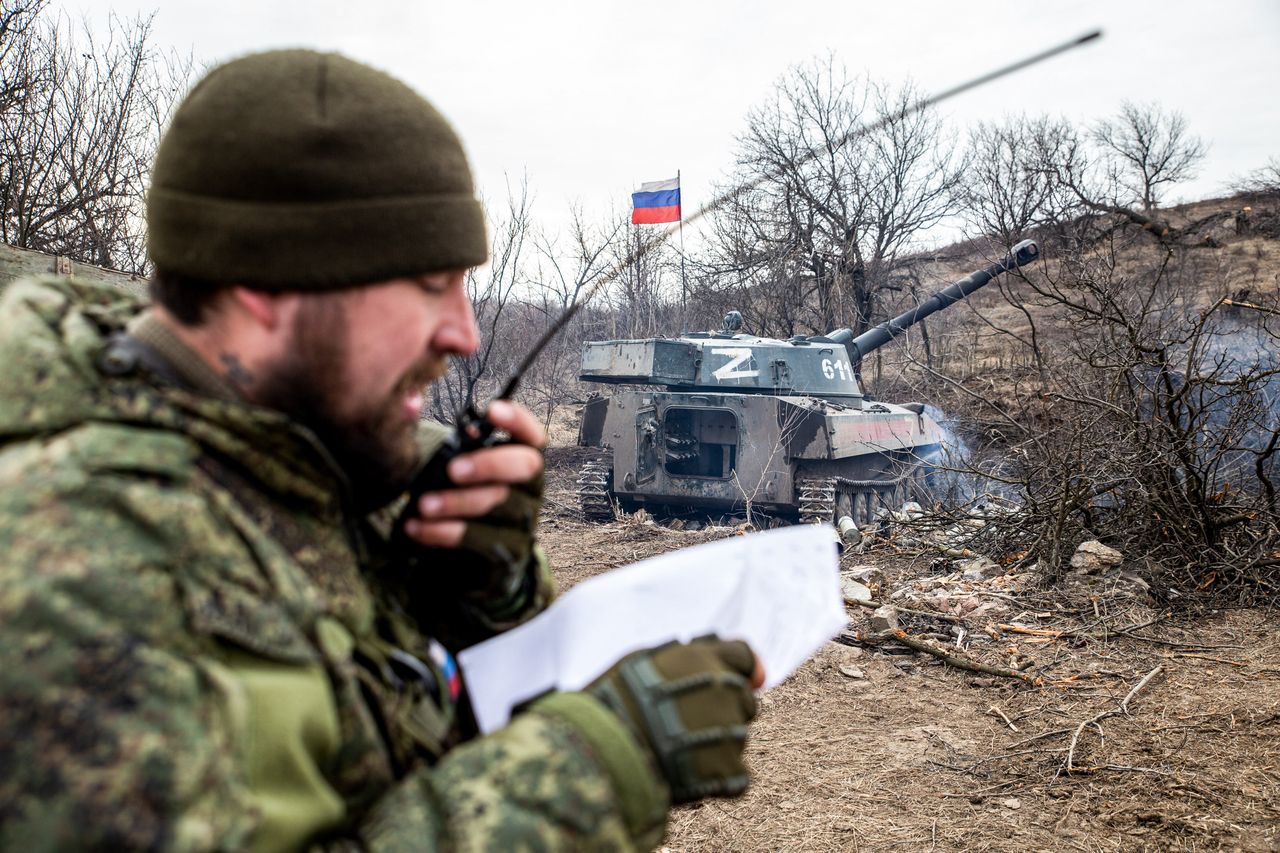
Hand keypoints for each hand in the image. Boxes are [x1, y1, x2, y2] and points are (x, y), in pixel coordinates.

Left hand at [401, 400, 545, 597]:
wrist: (468, 569)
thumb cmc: (461, 506)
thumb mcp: (458, 474)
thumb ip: (450, 446)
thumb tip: (428, 411)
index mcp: (522, 464)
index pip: (533, 436)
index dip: (518, 421)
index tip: (491, 410)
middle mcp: (531, 491)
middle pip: (527, 467)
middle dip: (489, 463)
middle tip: (453, 470)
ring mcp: (524, 523)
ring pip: (499, 504)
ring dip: (457, 503)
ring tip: (422, 504)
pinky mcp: (508, 554)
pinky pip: (482, 540)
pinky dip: (444, 533)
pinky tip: (416, 527)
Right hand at [586, 637, 763, 802]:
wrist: (600, 749)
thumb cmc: (611, 702)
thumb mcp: (640, 661)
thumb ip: (683, 655)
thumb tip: (711, 648)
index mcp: (703, 658)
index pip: (742, 656)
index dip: (741, 669)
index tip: (741, 681)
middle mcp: (723, 688)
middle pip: (744, 699)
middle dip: (724, 710)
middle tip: (685, 725)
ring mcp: (729, 729)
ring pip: (737, 737)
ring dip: (716, 745)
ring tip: (676, 752)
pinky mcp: (728, 768)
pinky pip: (736, 776)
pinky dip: (716, 780)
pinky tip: (686, 779)